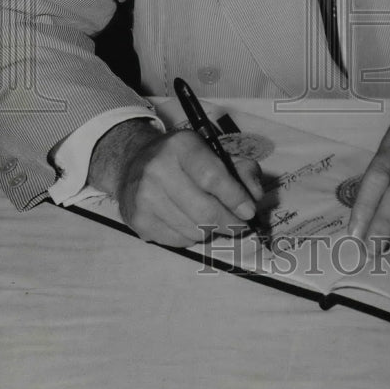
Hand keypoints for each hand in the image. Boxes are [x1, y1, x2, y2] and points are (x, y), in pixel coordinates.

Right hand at [89, 120, 263, 246]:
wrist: (134, 162)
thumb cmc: (183, 159)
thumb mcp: (213, 152)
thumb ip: (242, 170)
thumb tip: (256, 196)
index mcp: (181, 146)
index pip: (212, 177)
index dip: (235, 198)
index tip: (249, 211)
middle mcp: (158, 169)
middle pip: (205, 210)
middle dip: (230, 223)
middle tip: (239, 226)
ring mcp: (145, 197)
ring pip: (194, 231)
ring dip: (211, 230)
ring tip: (211, 219)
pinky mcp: (138, 220)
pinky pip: (179, 242)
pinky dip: (191, 236)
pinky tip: (188, 221)